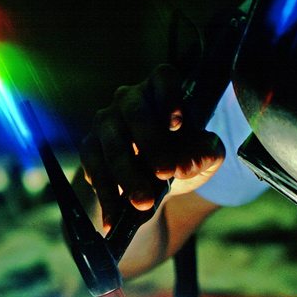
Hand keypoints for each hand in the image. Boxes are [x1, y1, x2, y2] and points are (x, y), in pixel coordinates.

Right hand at [79, 63, 224, 230]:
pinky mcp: (90, 149)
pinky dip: (106, 196)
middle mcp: (130, 100)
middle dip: (152, 145)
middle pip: (136, 113)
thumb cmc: (182, 160)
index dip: (170, 97)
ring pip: (112, 144)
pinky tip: (114, 218)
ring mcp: (106, 123)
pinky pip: (94, 170)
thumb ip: (206, 154)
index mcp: (162, 92)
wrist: (154, 188)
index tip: (178, 125)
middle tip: (166, 173)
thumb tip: (190, 163)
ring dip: (128, 176)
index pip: (164, 78)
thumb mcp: (203, 158)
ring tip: (143, 203)